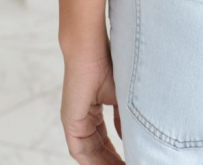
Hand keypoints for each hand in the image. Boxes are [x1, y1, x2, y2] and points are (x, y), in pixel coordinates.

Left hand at [60, 41, 124, 162]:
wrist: (90, 49)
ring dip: (105, 164)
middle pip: (98, 151)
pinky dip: (94, 162)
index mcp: (92, 112)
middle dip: (112, 162)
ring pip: (90, 154)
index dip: (117, 154)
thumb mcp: (121, 97)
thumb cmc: (108, 64)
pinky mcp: (70, 123)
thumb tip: (130, 139)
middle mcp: (82, 120)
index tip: (132, 160)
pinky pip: (80, 152)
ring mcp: (74, 122)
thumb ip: (123, 120)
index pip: (105, 141)